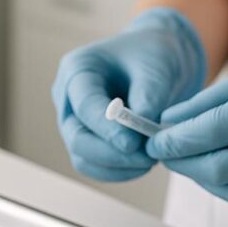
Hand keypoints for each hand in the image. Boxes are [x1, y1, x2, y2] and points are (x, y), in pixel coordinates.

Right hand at [51, 7, 205, 180]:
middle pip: (77, 138)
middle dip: (111, 154)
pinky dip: (119, 171)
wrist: (159, 59)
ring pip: (83, 158)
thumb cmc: (154, 54)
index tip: (133, 144)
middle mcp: (68, 98)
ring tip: (150, 160)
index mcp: (78, 70)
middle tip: (147, 158)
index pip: (85, 105)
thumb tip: (140, 136)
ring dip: (117, 167)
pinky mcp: (88, 140)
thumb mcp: (157, 67)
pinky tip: (143, 164)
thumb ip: (148, 98)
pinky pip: (96, 166)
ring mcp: (74, 122)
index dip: (106, 128)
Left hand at [147, 44, 227, 212]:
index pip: (211, 131)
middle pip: (222, 167)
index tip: (154, 141)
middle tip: (168, 155)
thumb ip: (214, 98)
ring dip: (208, 181)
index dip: (175, 140)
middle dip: (186, 164)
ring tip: (194, 164)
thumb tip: (171, 119)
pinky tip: (226, 175)